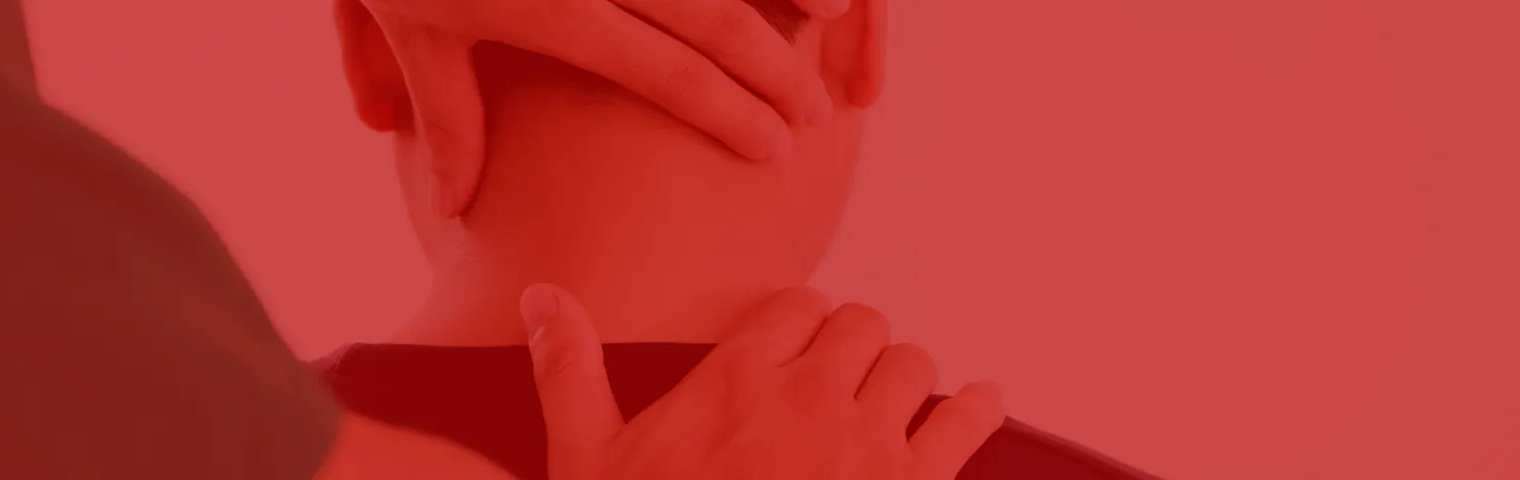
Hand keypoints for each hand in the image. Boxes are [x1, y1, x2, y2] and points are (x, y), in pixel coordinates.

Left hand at [338, 0, 848, 216]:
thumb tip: (458, 207)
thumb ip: (445, 120)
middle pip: (707, 12)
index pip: (660, 66)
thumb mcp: (409, 26)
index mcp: (544, 5)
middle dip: (773, 64)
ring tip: (838, 9)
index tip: (775, 144)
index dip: (726, 109)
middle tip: (814, 107)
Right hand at [519, 284, 1007, 479]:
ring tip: (892, 403)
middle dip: (854, 348)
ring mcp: (867, 444)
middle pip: (862, 326)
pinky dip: (976, 408)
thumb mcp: (589, 459)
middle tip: (842, 381)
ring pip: (913, 365)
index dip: (802, 323)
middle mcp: (809, 396)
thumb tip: (541, 296)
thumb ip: (570, 370)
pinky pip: (968, 419)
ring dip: (903, 380)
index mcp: (735, 379)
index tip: (800, 344)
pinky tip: (977, 405)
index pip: (798, 305)